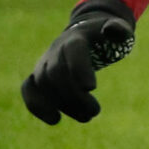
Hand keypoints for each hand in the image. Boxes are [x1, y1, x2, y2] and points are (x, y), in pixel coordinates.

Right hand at [22, 0, 135, 124]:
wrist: (84, 32)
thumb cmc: (104, 34)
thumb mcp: (118, 28)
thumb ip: (119, 29)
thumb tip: (112, 30)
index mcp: (76, 37)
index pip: (73, 50)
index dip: (79, 68)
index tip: (91, 88)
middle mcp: (56, 49)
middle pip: (56, 71)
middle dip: (74, 95)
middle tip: (95, 111)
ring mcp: (44, 61)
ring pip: (44, 84)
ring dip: (63, 104)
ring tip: (86, 117)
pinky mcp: (38, 74)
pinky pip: (28, 89)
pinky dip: (36, 105)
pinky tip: (55, 119)